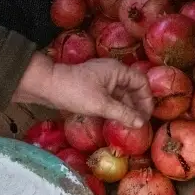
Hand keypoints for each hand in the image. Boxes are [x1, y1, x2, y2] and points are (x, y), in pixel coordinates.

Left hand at [13, 54, 152, 126]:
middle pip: (133, 88)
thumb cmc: (76, 92)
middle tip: (139, 123)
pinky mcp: (94, 87)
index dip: (146, 99)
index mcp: (118, 70)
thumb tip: (141, 123)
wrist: (47, 86)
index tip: (146, 116)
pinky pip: (111, 96)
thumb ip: (123, 113)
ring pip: (122, 93)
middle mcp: (113, 72)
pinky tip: (116, 119)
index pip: (141, 82)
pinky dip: (116, 107)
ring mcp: (103, 79)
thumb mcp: (101, 105)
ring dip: (127, 108)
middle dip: (137, 105)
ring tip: (129, 124)